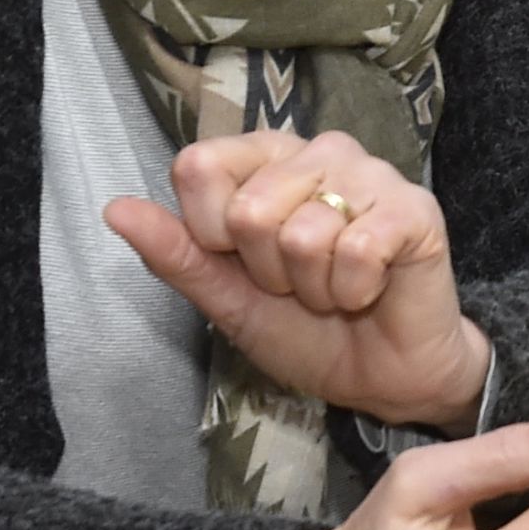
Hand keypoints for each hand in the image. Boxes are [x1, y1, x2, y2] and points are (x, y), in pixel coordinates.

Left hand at [106, 129, 489, 432]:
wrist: (381, 378)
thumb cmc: (306, 330)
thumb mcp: (227, 300)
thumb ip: (176, 253)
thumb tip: (114, 209)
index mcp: (265, 160)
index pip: (200, 165)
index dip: (210, 234)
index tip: (243, 263)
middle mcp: (318, 152)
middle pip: (249, 210)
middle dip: (269, 272)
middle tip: (300, 285)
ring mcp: (371, 174)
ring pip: (303, 233)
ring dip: (314, 287)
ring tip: (336, 288)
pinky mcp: (414, 208)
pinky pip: (358, 248)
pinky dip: (354, 290)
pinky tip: (370, 289)